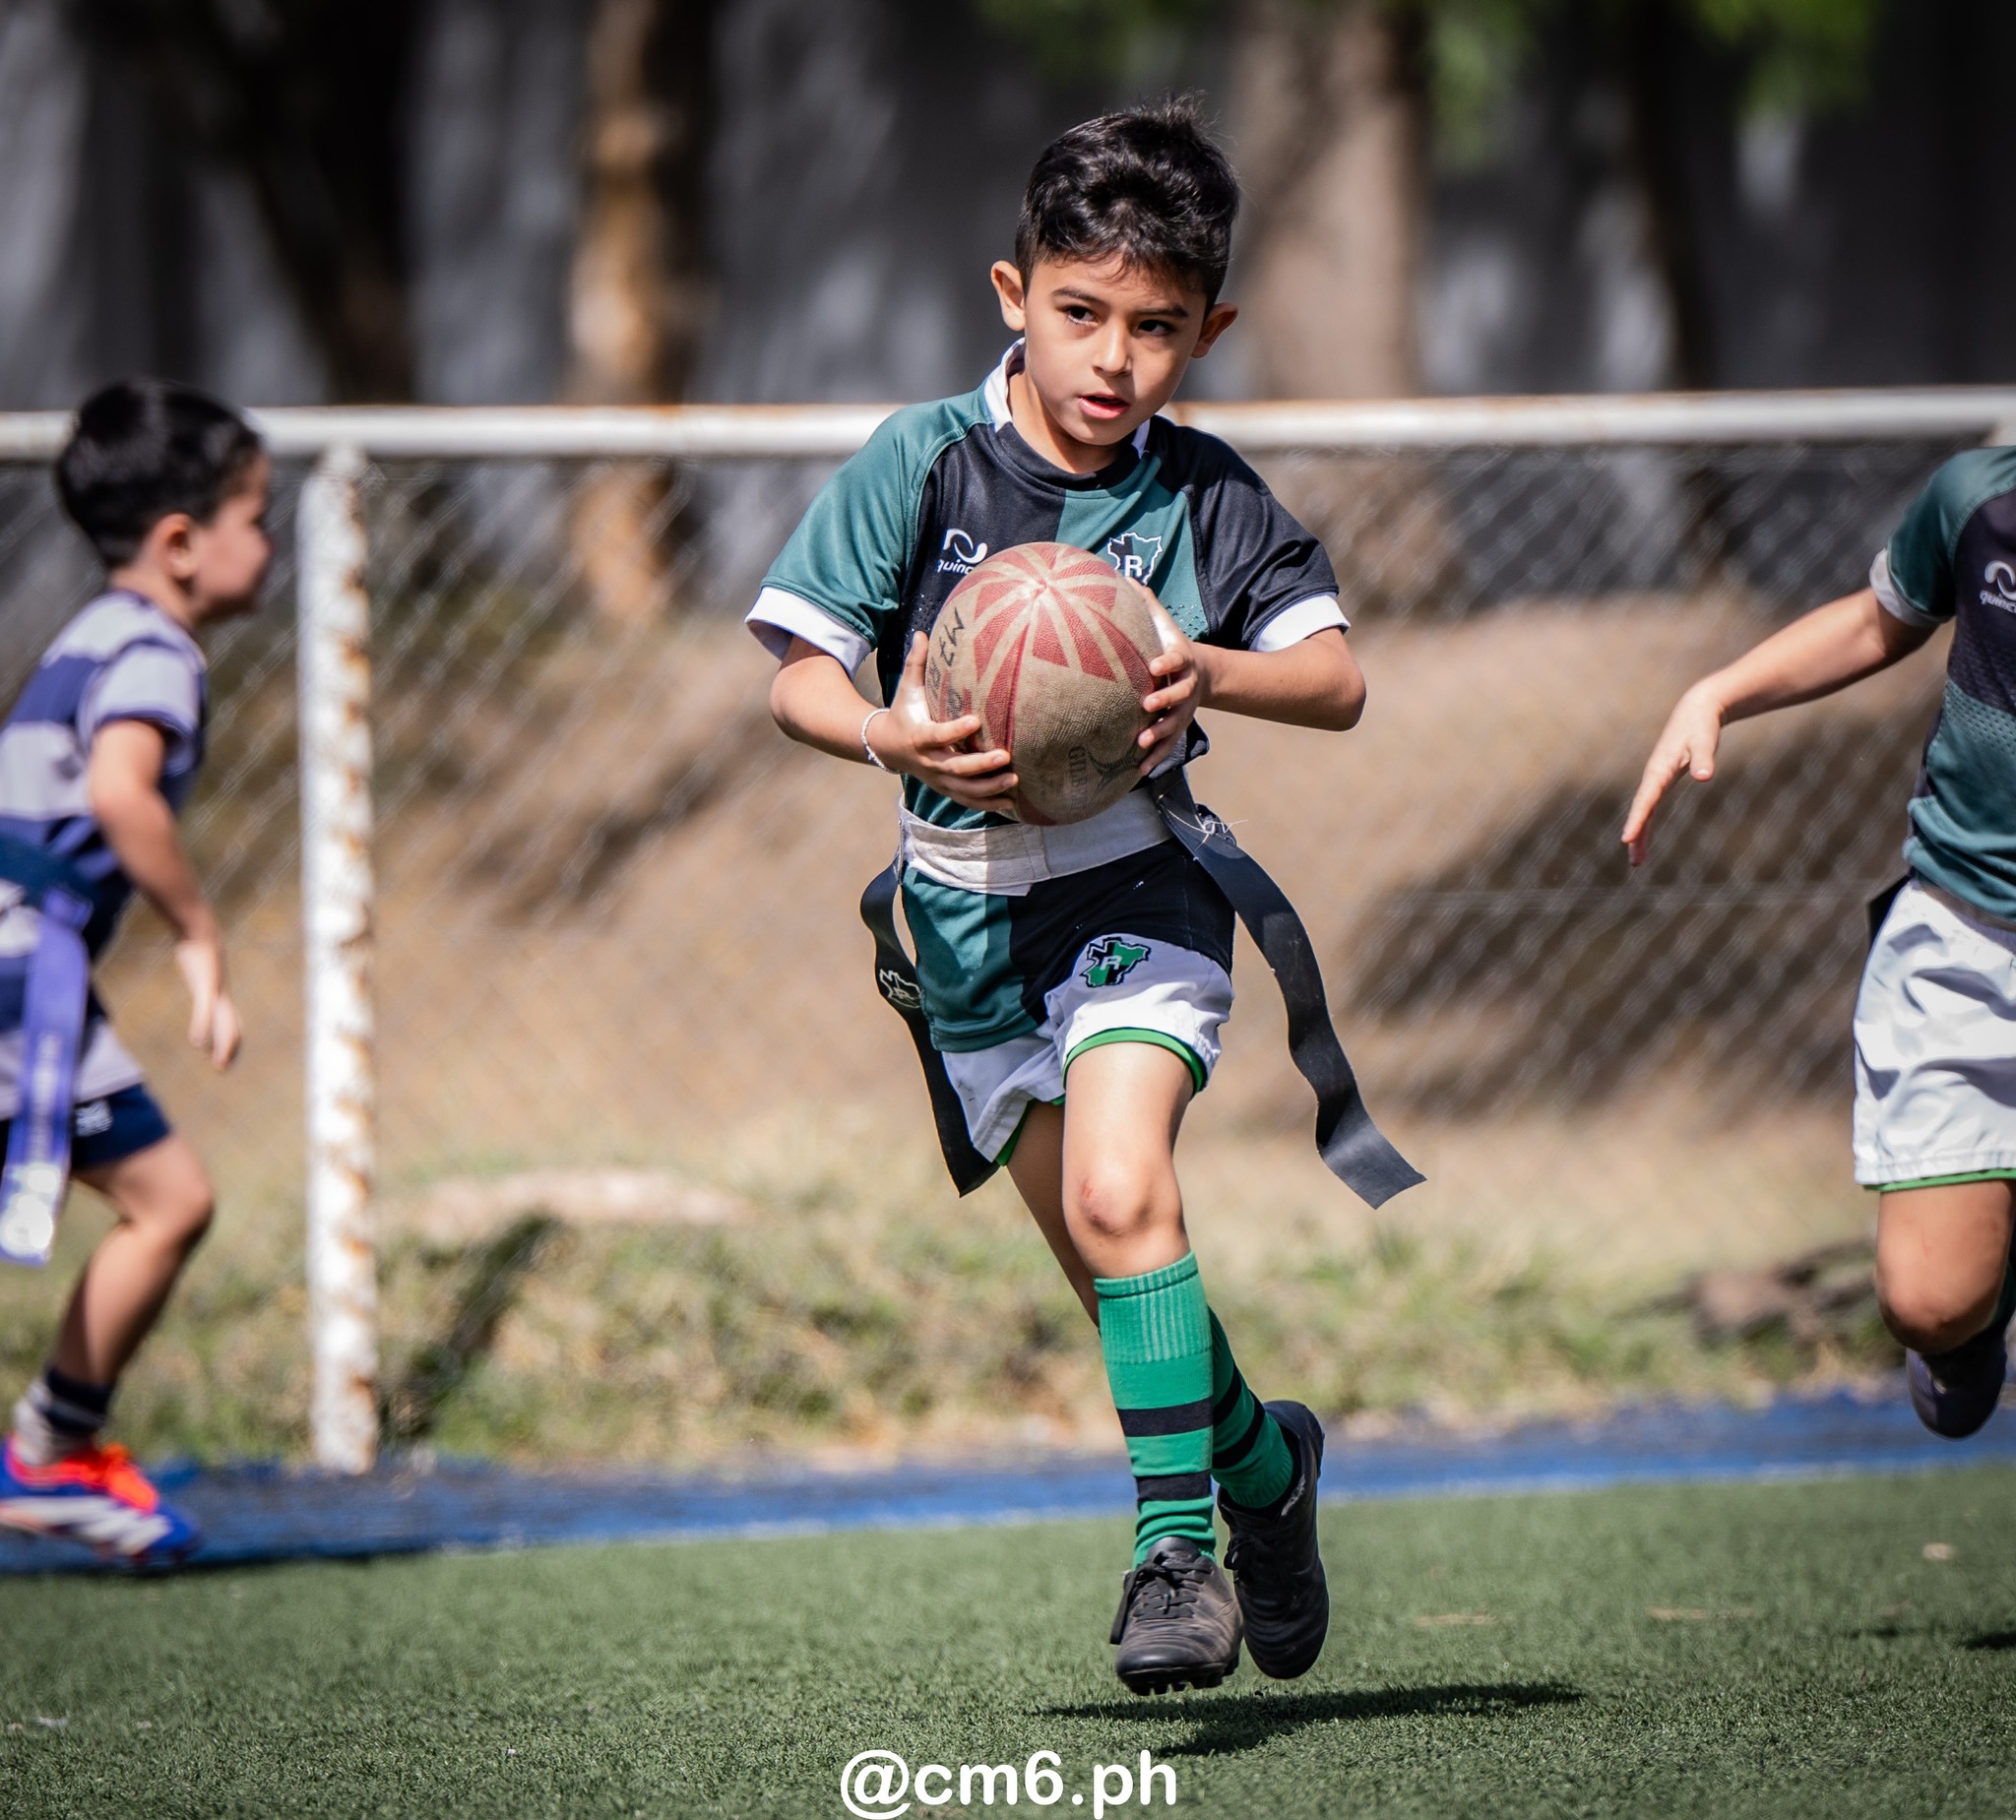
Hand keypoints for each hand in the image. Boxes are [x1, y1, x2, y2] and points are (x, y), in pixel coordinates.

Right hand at [174, 932, 241, 1069]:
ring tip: (219, 1065)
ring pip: (224, 1023)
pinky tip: (196, 1042)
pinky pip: (205, 1010)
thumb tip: (195, 974)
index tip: (224, 1057)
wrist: (201, 929)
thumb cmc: (198, 948)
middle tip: (222, 1069)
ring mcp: (216, 991)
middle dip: (229, 1049)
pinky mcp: (206, 984)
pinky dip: (202, 1026)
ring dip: (222, 1045)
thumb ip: (198, 973)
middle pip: (232, 1027)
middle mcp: (222, 996)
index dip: (230, 1040)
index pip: (231, 1022)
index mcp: (220, 994)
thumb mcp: (199, 965)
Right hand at [871, 634, 1019, 811]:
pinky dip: (987, 803)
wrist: (886, 747)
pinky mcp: (944, 789)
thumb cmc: (903, 712)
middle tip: (1005, 757)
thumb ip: (916, 663)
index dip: (956, 730)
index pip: (938, 735)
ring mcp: (937, 779)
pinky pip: (967, 801)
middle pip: (955, 768)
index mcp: (919, 736)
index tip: (977, 720)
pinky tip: (1011, 803)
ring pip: (964, 790)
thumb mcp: (906, 689)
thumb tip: (921, 632)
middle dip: (980, 765)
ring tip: (1014, 781)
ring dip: (989, 788)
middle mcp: (928, 762)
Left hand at [1137, 595, 1209, 775]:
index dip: (1166, 662)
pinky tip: (1139, 770)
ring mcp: (1184, 710)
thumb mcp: (1165, 625)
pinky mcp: (1178, 727)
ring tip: (1142, 742)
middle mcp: (1185, 686)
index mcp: (1181, 660)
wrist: (1203, 673)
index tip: (1153, 664)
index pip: (1175, 659)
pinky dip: (1155, 758)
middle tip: (1147, 704)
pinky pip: (1168, 745)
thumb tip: (1128, 577)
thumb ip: (1148, 605)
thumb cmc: (1173, 646)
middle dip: (1164, 700)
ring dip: (1159, 734)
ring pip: (1174, 724)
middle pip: (1178, 694)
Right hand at [1623, 683, 1724, 865]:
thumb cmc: (1702, 726)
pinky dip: (1647, 823)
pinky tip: (1645, 839)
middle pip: (1641, 810)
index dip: (1637, 819)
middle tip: (1634, 861)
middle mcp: (1654, 777)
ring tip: (1637, 861)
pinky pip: (1652, 807)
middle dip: (1636, 834)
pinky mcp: (1663, 781)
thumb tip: (1705, 777)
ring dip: (1639, 835)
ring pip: (1644, 812)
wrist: (1697, 711)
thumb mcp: (1705, 740)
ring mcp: (1657, 780)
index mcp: (1659, 769)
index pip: (1646, 799)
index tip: (1626, 839)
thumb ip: (1705, 758)